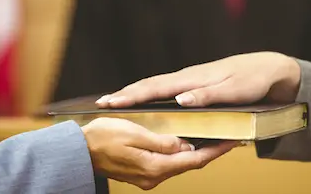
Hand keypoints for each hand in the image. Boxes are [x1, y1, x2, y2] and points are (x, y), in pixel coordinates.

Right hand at [81, 117, 237, 189]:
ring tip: (210, 138)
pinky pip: (167, 163)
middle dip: (209, 151)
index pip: (194, 160)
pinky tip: (184, 143)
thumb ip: (162, 141)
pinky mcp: (142, 172)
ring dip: (195, 152)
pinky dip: (179, 154)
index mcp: (155, 166)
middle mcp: (154, 176)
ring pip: (179, 164)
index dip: (215, 150)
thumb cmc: (102, 138)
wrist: (79, 151)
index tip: (231, 142)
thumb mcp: (135, 134)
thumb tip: (186, 146)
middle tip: (225, 137)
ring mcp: (148, 177)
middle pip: (190, 164)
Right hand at [96, 52, 300, 108]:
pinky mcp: (195, 84)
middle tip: (101, 103)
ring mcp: (191, 79)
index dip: (132, 96)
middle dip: (125, 94)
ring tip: (115, 101)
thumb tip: (179, 100)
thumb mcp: (234, 90)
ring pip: (157, 86)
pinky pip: (166, 89)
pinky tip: (146, 100)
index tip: (110, 102)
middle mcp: (188, 78)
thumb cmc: (252, 80)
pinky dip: (151, 94)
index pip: (156, 88)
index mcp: (193, 79)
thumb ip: (207, 96)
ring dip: (135, 93)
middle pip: (150, 85)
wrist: (270, 68)